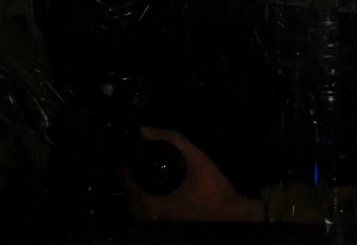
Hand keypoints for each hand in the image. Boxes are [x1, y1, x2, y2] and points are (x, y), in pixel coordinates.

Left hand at [121, 128, 264, 222]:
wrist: (232, 213)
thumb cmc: (213, 187)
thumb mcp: (195, 156)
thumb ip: (171, 138)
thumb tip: (143, 130)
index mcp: (151, 201)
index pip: (125, 180)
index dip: (126, 164)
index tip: (132, 154)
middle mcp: (151, 215)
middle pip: (128, 193)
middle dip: (129, 177)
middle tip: (135, 163)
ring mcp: (158, 222)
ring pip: (136, 206)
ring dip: (136, 190)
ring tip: (143, 175)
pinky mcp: (167, 224)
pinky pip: (147, 212)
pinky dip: (146, 200)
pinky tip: (155, 189)